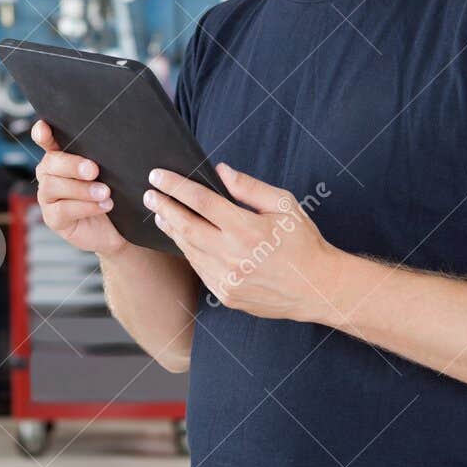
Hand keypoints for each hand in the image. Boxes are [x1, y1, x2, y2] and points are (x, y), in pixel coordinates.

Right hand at [31, 119, 129, 257]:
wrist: (117, 228)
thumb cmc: (111, 194)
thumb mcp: (108, 172)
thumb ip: (100, 158)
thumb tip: (108, 143)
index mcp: (61, 157)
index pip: (47, 140)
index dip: (42, 133)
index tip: (43, 127)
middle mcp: (49, 174)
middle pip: (51, 162)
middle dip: (72, 164)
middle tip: (94, 170)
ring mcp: (47, 196)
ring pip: (54, 186)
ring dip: (82, 189)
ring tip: (105, 192)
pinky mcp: (53, 218)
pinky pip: (63, 209)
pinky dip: (85, 206)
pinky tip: (103, 205)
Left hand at [143, 163, 334, 320]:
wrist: (317, 288)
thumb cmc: (303, 242)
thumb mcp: (284, 205)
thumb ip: (249, 187)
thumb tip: (220, 171)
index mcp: (247, 229)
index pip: (201, 201)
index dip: (176, 186)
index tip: (158, 176)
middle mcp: (233, 255)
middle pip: (186, 226)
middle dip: (164, 207)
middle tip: (149, 194)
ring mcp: (227, 279)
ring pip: (189, 250)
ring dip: (172, 229)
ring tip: (161, 213)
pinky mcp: (226, 295)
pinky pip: (199, 269)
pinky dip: (188, 251)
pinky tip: (183, 238)